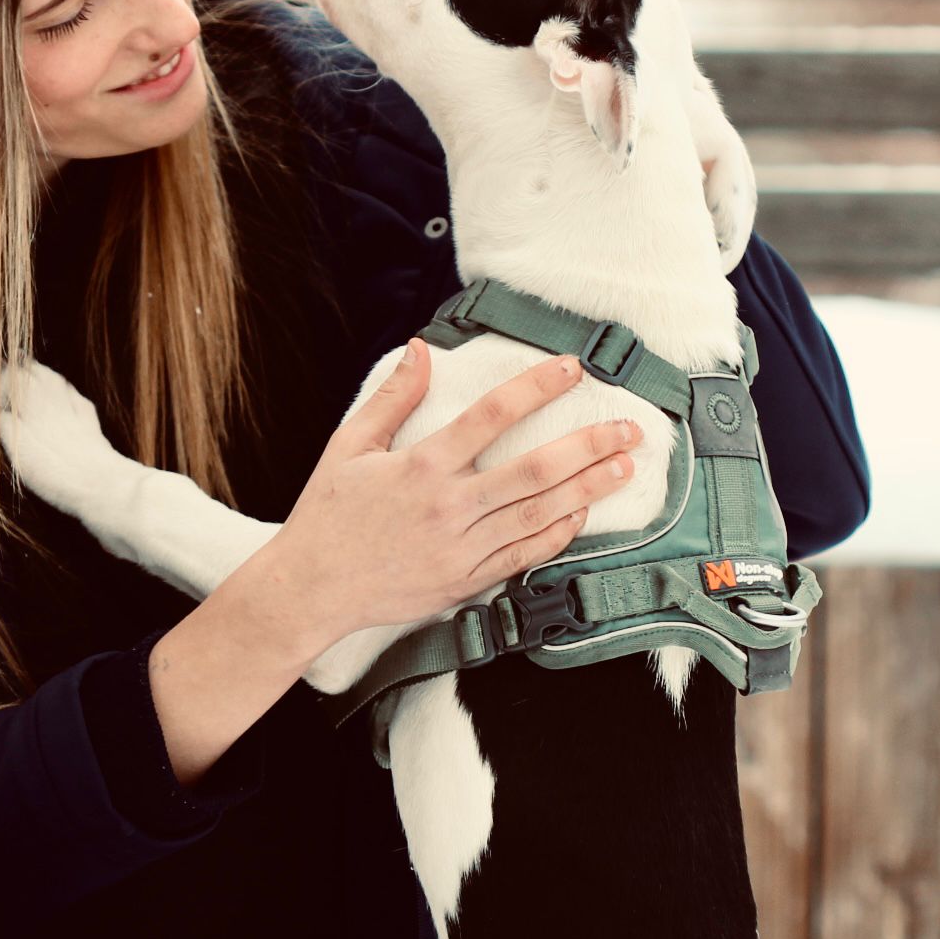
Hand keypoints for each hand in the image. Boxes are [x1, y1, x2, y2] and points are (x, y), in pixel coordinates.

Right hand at [259, 339, 641, 644]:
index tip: (571, 368)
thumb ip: (392, 397)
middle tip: (628, 428)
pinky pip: (522, 556)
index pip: (491, 416)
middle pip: (533, 470)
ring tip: (624, 467)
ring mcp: (461, 548)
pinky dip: (557, 536)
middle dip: (587, 445)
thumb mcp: (349, 446)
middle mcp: (448, 507)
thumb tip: (422, 348)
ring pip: (539, 514)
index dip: (536, 387)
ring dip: (587, 488)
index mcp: (421, 466)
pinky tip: (583, 515)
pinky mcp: (465, 581)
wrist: (311, 590)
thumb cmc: (328, 515)